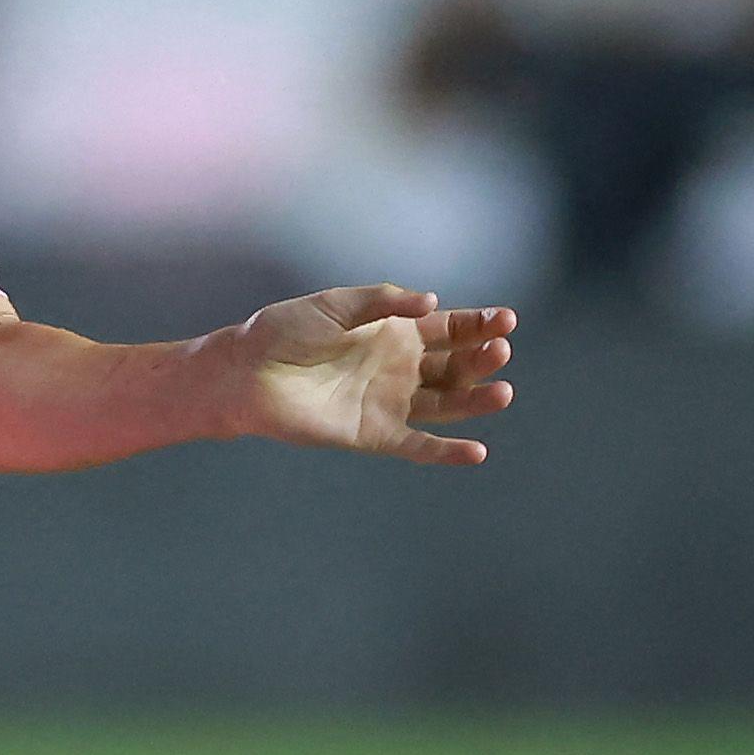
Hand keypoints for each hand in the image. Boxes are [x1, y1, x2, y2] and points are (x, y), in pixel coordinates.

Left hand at [232, 284, 518, 466]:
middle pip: (456, 366)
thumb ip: (383, 302)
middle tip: (501, 351)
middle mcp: (401, 368)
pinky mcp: (375, 435)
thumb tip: (431, 302)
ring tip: (503, 393)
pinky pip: (418, 446)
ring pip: (446, 405)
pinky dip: (446, 452)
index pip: (450, 328)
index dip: (480, 324)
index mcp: (396, 332)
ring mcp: (390, 402)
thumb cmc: (285, 331)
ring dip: (476, 400)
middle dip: (482, 358)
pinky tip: (476, 452)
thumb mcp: (335, 305)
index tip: (506, 320)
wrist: (246, 373)